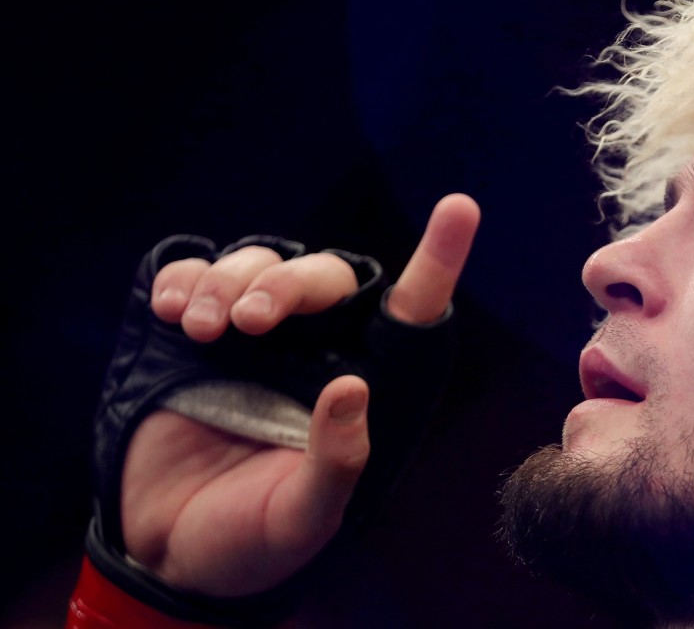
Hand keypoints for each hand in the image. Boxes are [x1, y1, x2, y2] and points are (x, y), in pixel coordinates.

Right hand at [119, 194, 479, 596]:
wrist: (169, 550)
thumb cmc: (254, 536)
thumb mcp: (303, 518)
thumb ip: (335, 463)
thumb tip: (351, 389)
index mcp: (359, 386)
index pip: (409, 313)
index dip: (436, 260)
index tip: (460, 208)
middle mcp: (312, 349)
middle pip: (322, 276)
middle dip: (285, 284)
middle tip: (250, 322)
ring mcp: (250, 338)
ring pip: (256, 262)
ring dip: (228, 282)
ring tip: (202, 329)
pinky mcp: (190, 335)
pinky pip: (193, 276)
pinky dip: (183, 278)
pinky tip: (171, 310)